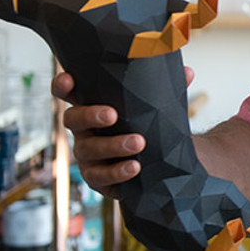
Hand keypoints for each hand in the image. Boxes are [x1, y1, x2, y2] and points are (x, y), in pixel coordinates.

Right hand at [53, 66, 194, 196]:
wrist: (157, 159)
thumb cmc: (148, 123)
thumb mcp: (155, 103)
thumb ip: (167, 87)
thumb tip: (187, 72)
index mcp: (92, 104)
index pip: (67, 92)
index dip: (62, 85)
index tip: (69, 79)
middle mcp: (83, 129)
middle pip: (73, 120)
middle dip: (90, 116)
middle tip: (113, 115)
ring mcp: (87, 154)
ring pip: (88, 150)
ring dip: (112, 146)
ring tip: (138, 142)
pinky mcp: (97, 178)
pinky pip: (100, 177)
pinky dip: (117, 172)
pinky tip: (135, 167)